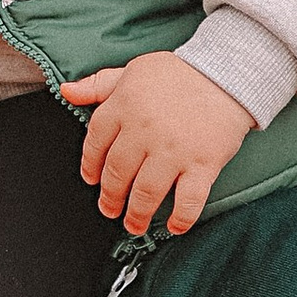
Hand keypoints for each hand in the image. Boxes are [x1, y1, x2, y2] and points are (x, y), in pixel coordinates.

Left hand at [58, 54, 252, 237]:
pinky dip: (180, 218)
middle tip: (110, 208)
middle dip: (110, 197)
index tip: (92, 179)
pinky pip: (189, 200)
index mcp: (124, 106)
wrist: (229, 71)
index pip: (95, 143)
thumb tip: (67, 91)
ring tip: (134, 223)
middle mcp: (144, 131)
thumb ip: (98, 85)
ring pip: (146, 193)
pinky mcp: (203, 163)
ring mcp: (174, 150)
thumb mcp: (134, 70)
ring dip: (136, 214)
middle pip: (117, 174)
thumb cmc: (180, 72)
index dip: (90, 166)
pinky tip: (173, 226)